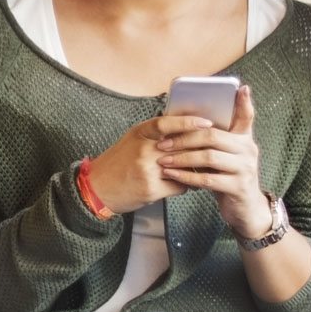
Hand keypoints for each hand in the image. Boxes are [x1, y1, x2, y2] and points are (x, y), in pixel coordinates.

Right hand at [84, 115, 214, 213]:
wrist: (97, 188)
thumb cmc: (118, 162)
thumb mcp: (132, 140)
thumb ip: (155, 135)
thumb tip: (185, 130)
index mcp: (139, 134)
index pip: (167, 123)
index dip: (188, 121)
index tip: (207, 123)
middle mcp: (143, 150)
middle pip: (181, 146)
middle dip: (198, 150)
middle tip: (213, 149)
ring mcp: (147, 170)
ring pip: (184, 168)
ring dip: (194, 170)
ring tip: (202, 169)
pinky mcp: (151, 189)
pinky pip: (179, 186)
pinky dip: (184, 185)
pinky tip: (184, 184)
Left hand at [155, 86, 269, 237]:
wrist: (244, 209)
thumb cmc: (228, 177)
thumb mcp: (226, 156)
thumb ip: (214, 139)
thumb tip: (185, 120)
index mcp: (244, 139)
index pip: (247, 116)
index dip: (244, 102)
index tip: (240, 87)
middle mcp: (248, 150)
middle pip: (212, 136)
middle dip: (184, 138)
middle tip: (162, 143)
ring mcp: (245, 169)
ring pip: (208, 157)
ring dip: (181, 158)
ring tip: (162, 160)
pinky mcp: (238, 187)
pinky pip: (207, 179)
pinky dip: (186, 177)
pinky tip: (172, 175)